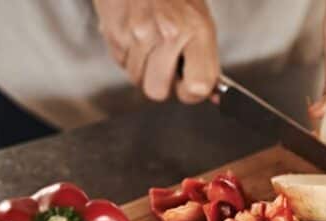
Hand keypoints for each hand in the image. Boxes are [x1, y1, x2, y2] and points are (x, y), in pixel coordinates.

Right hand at [93, 0, 218, 103]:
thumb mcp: (200, 20)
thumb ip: (204, 58)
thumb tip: (211, 94)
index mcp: (197, 30)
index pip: (198, 86)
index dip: (191, 92)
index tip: (189, 85)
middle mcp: (168, 32)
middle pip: (157, 91)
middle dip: (160, 83)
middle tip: (165, 64)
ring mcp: (139, 32)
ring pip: (136, 78)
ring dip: (142, 67)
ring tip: (149, 41)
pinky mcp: (115, 30)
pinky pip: (120, 61)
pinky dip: (127, 53)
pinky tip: (135, 33)